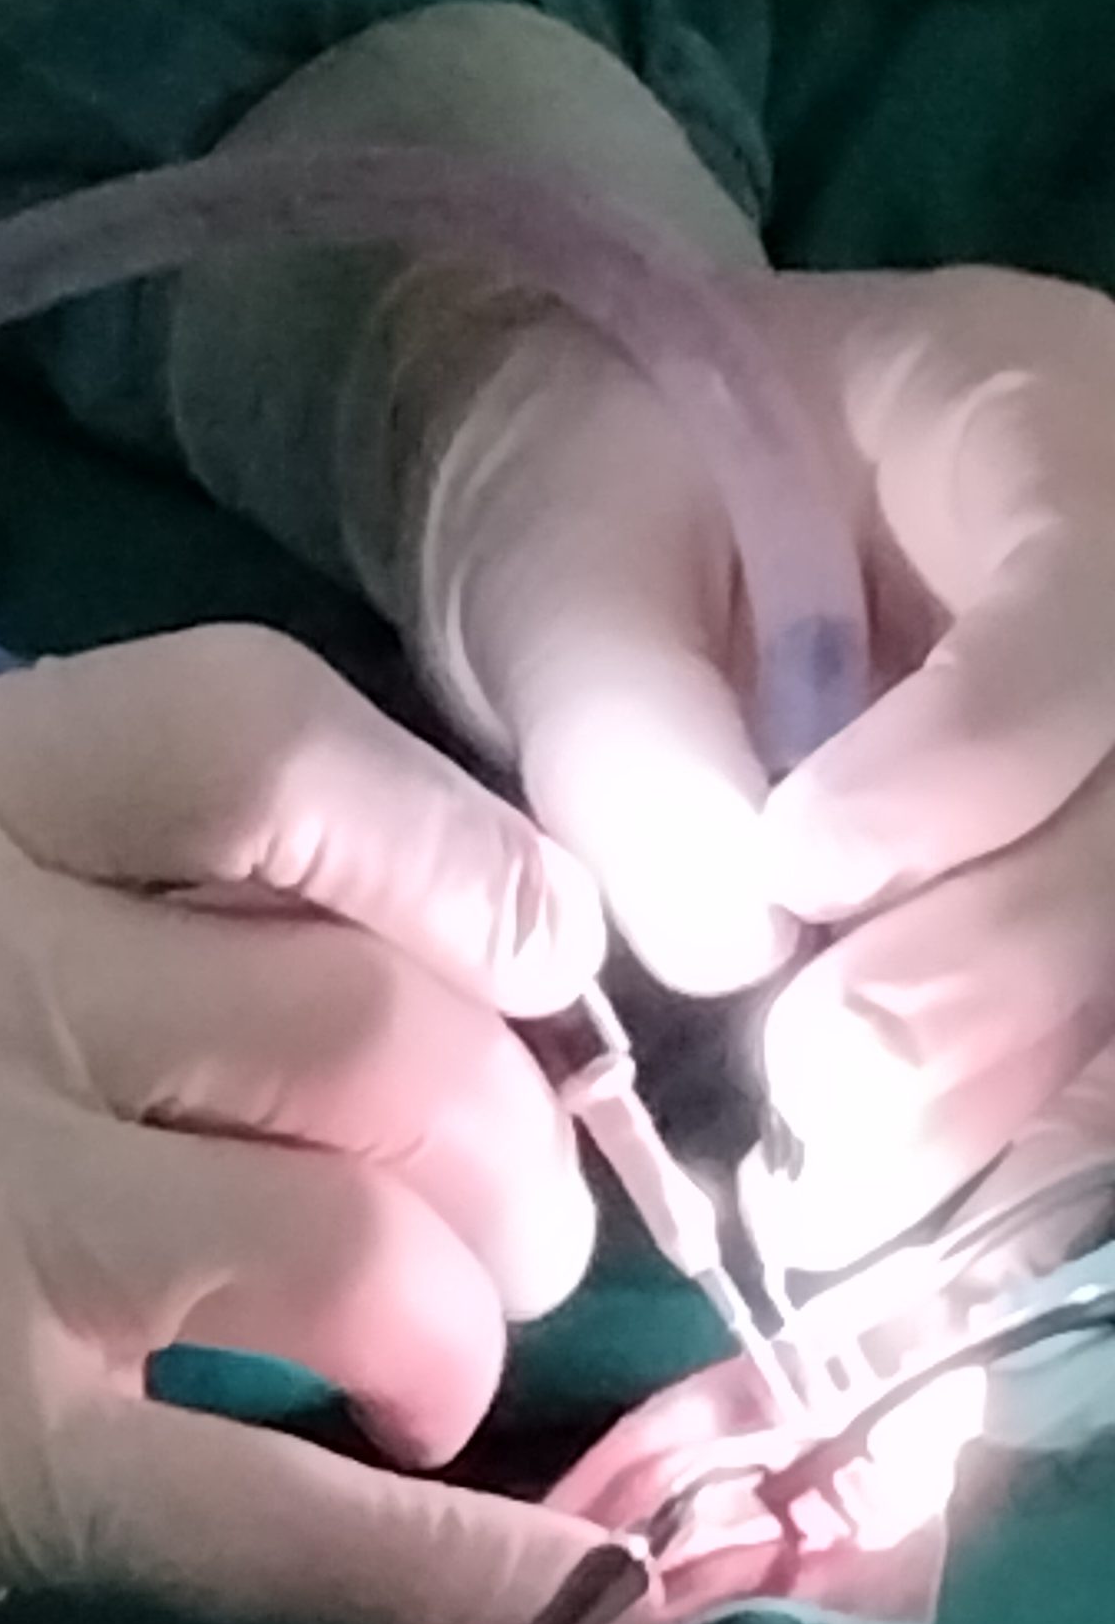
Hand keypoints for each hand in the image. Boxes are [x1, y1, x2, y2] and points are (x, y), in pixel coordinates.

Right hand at [0, 628, 607, 1623]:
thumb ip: (124, 911)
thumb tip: (464, 980)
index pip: (261, 726)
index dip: (458, 844)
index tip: (543, 955)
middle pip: (371, 1010)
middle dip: (513, 1141)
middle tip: (516, 1229)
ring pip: (363, 1236)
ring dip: (470, 1329)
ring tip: (435, 1372)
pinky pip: (277, 1505)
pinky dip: (447, 1553)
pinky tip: (545, 1572)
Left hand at [423, 265, 1114, 1264]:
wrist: (603, 500)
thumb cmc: (588, 484)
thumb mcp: (561, 555)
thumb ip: (632, 726)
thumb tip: (734, 947)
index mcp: (1032, 419)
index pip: (1089, 597)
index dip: (979, 756)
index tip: (804, 864)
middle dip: (1000, 966)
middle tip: (825, 1095)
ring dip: (1009, 1083)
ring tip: (838, 1190)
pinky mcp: (1077, 876)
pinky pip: (1086, 1018)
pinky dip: (1003, 1121)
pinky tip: (893, 1205)